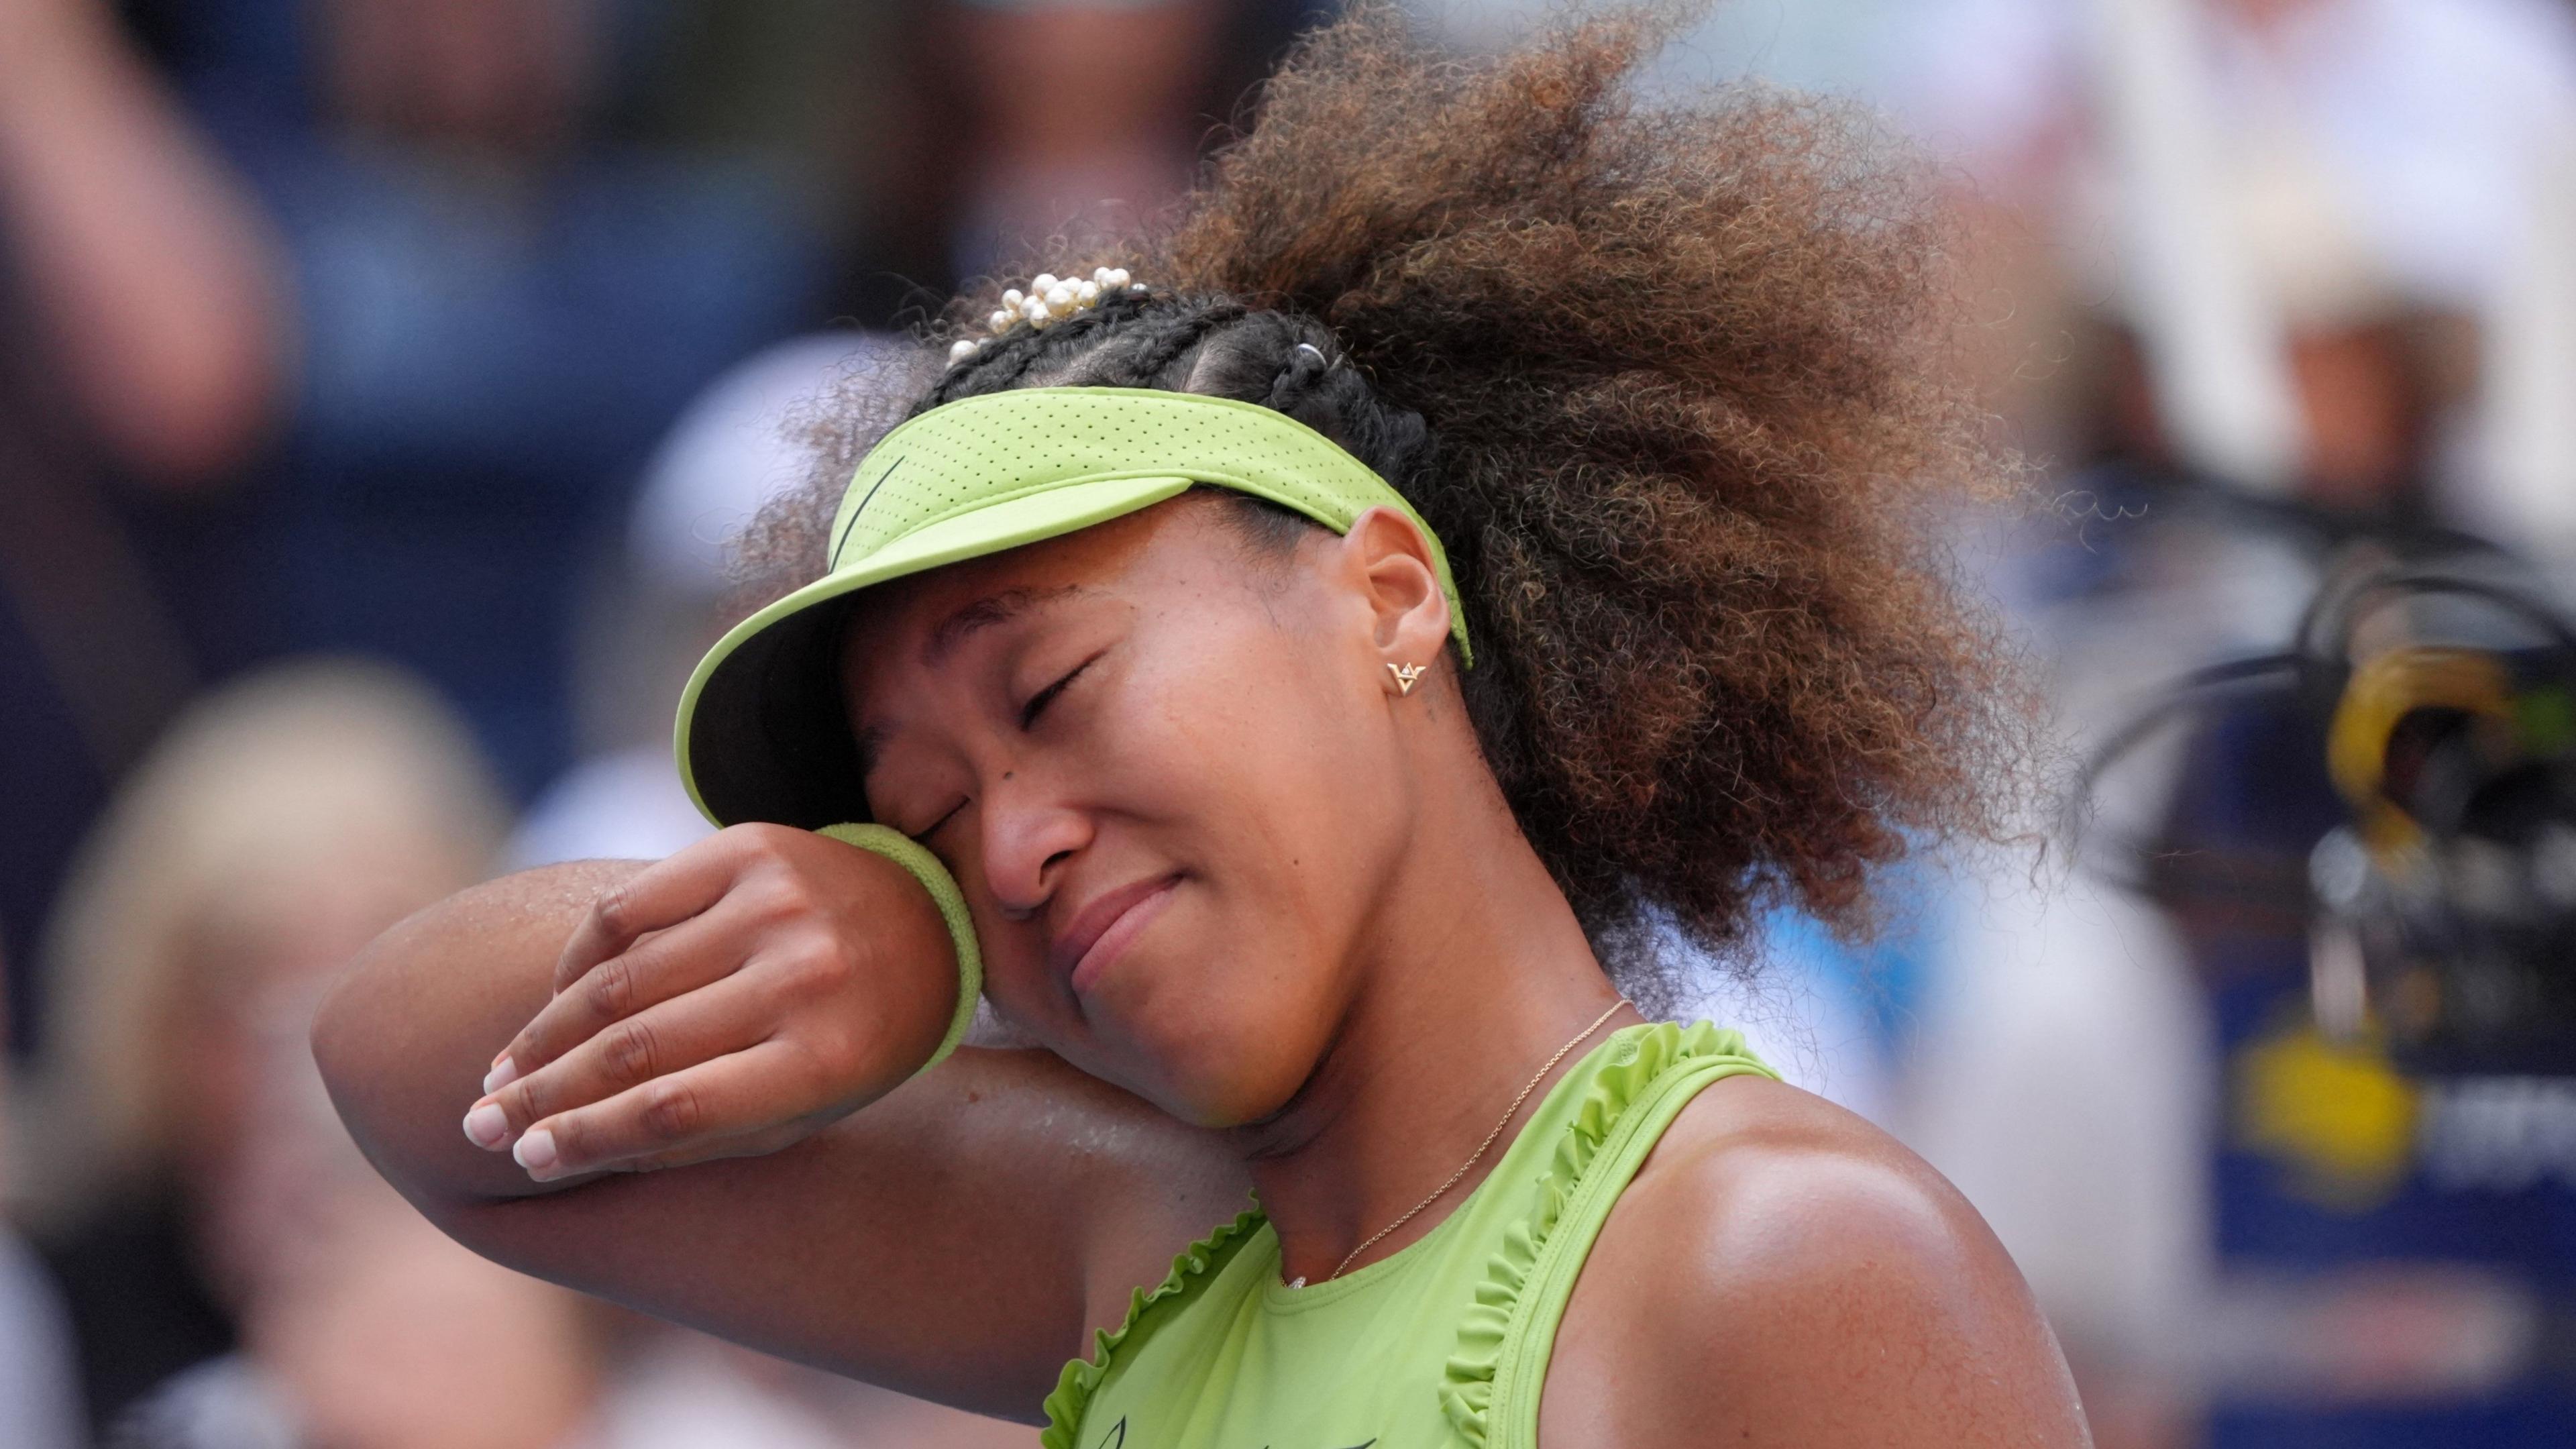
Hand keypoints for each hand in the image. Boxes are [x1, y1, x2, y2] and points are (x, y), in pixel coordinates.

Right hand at [458, 823, 958, 1181]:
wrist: (928, 923)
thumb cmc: (855, 1042)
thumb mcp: (804, 1110)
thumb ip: (696, 1134)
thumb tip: (557, 1148)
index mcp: (829, 1058)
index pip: (677, 1108)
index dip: (587, 1137)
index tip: (526, 1160)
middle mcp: (804, 975)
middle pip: (638, 1047)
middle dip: (544, 1094)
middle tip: (480, 1126)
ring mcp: (776, 903)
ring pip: (620, 979)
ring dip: (545, 1033)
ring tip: (500, 1074)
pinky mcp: (749, 849)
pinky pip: (628, 909)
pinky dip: (579, 958)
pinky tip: (554, 1000)